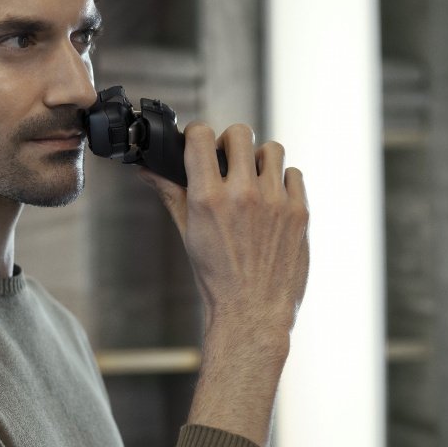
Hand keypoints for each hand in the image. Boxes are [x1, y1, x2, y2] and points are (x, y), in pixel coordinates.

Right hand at [140, 123, 308, 338]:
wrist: (252, 312)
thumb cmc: (216, 277)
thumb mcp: (187, 233)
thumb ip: (170, 193)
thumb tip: (148, 169)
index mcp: (208, 198)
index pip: (201, 137)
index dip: (197, 134)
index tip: (198, 143)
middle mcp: (243, 195)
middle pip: (240, 133)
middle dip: (230, 142)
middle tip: (227, 161)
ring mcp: (275, 202)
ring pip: (272, 149)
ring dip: (260, 159)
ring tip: (253, 180)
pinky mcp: (299, 212)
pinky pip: (294, 174)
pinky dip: (283, 181)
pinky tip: (272, 199)